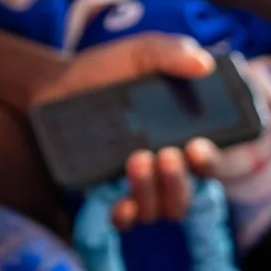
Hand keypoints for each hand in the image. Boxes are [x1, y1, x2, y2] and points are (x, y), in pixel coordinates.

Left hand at [36, 35, 225, 228]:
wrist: (58, 83)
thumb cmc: (108, 69)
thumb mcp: (140, 52)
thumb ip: (171, 52)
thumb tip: (204, 64)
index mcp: (185, 134)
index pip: (210, 160)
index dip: (212, 160)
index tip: (198, 146)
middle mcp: (167, 164)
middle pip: (191, 193)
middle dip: (181, 179)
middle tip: (166, 154)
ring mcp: (140, 182)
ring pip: (161, 209)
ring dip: (153, 191)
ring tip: (137, 160)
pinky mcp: (109, 193)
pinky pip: (127, 218)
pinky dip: (127, 215)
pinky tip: (121, 204)